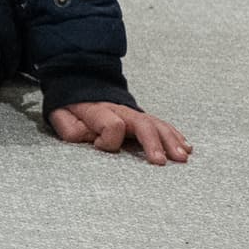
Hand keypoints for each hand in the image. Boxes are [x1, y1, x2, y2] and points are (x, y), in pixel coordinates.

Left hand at [46, 101, 192, 163]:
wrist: (80, 86)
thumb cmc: (72, 108)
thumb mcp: (62, 118)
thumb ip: (72, 129)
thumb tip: (88, 138)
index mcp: (99, 110)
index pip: (111, 125)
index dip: (106, 140)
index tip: (96, 145)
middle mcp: (121, 111)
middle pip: (142, 124)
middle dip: (153, 143)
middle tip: (161, 162)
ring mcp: (134, 113)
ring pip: (156, 124)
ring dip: (171, 141)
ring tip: (182, 157)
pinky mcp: (142, 118)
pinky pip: (161, 124)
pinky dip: (175, 135)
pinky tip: (186, 146)